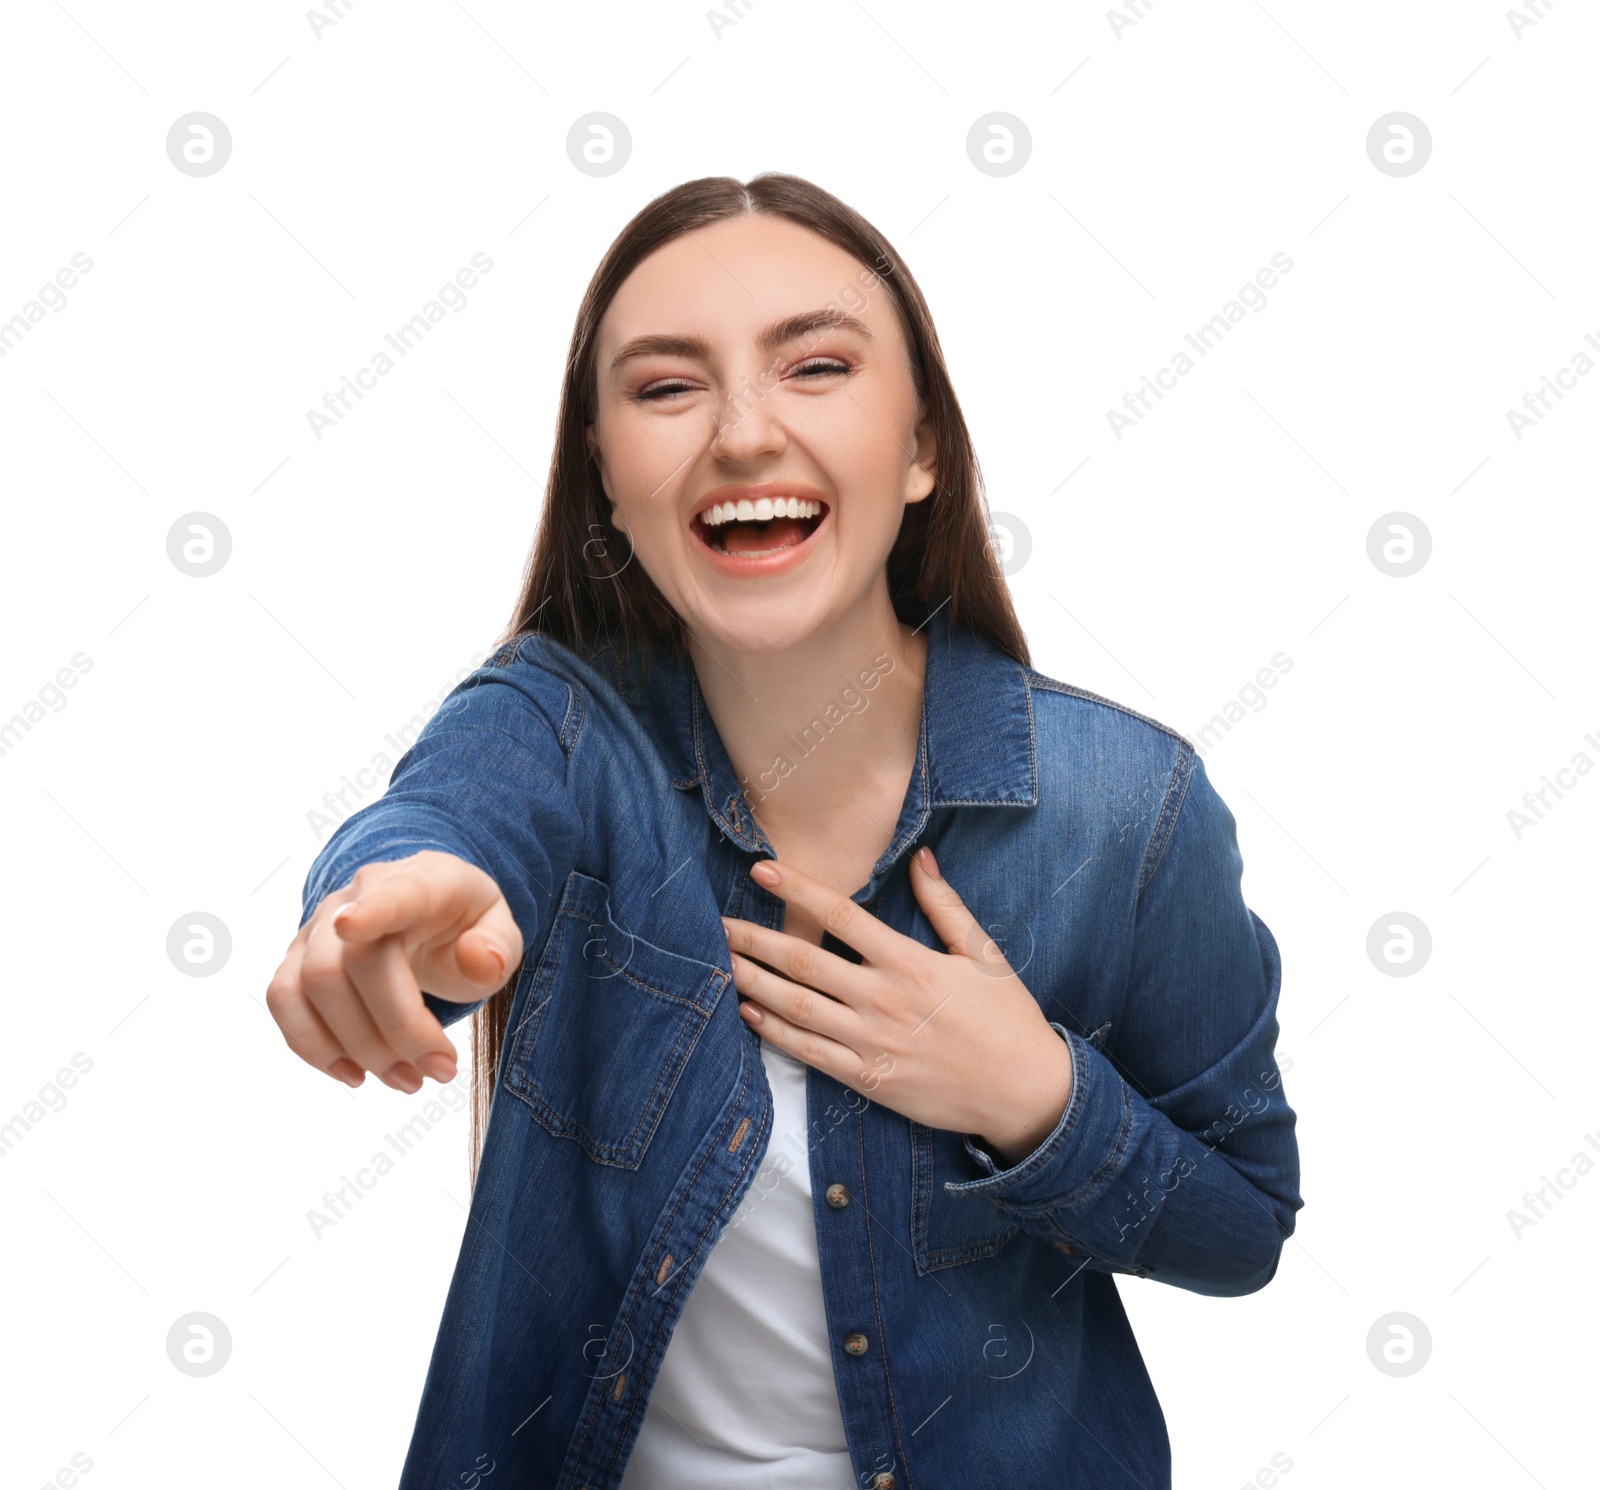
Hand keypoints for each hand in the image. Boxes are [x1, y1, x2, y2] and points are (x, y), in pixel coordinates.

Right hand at [265, 850, 521, 1092]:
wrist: (429, 918)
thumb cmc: (464, 929)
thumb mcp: (500, 933)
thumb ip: (498, 947)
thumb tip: (479, 961)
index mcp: (422, 881)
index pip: (392, 892)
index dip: (371, 909)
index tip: (351, 925)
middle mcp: (359, 894)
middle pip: (351, 962)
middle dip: (396, 1029)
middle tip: (439, 1070)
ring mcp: (320, 926)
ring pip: (311, 985)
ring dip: (358, 1047)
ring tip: (407, 1080)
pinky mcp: (297, 958)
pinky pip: (284, 1001)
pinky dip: (314, 1047)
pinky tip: (356, 1073)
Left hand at [721, 846, 1073, 1166]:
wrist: (1023, 1091)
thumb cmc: (1006, 1018)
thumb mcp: (983, 954)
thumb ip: (945, 905)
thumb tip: (921, 857)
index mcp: (908, 962)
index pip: (840, 915)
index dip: (797, 890)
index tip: (760, 870)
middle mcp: (882, 999)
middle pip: (803, 961)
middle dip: (754, 940)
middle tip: (715, 924)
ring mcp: (871, 1041)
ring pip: (796, 1006)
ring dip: (752, 983)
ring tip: (719, 963)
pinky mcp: (868, 1079)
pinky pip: (809, 1053)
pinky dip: (774, 1033)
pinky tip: (748, 1014)